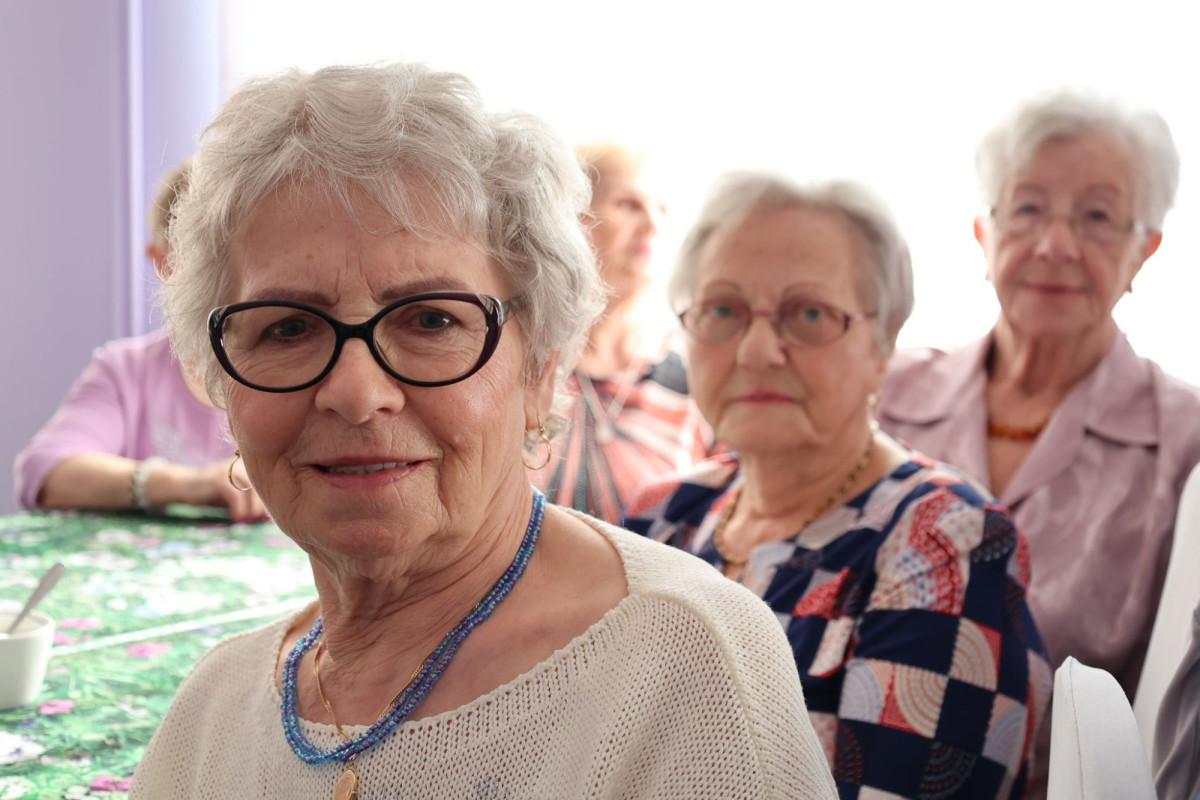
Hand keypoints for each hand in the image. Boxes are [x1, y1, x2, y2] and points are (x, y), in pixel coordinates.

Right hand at [153, 459, 268, 522]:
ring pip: (252, 488)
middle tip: (262, 519)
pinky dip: (240, 508)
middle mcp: (242, 463)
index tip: (271, 513)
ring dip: (254, 507)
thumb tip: (270, 516)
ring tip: (251, 519)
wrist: (184, 485)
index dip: (274, 498)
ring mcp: (229, 469)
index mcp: (251, 465)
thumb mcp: (237, 494)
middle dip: (264, 503)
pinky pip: (235, 493)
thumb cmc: (215, 493)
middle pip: (264, 483)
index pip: (272, 479)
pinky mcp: (217, 478)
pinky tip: (239, 518)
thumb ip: (253, 500)